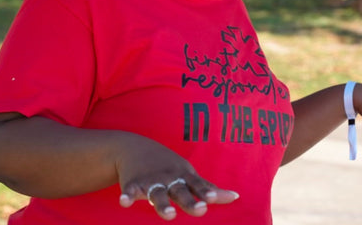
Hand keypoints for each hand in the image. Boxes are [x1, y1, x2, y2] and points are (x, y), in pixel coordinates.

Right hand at [115, 135, 238, 220]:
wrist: (134, 147)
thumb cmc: (168, 165)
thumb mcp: (188, 173)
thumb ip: (209, 187)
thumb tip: (236, 197)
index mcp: (184, 177)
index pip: (198, 186)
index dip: (206, 192)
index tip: (214, 199)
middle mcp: (169, 179)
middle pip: (181, 192)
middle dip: (190, 201)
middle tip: (200, 209)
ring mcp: (151, 181)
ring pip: (158, 194)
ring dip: (163, 204)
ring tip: (169, 215)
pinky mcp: (133, 183)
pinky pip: (130, 191)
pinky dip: (127, 196)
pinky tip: (124, 202)